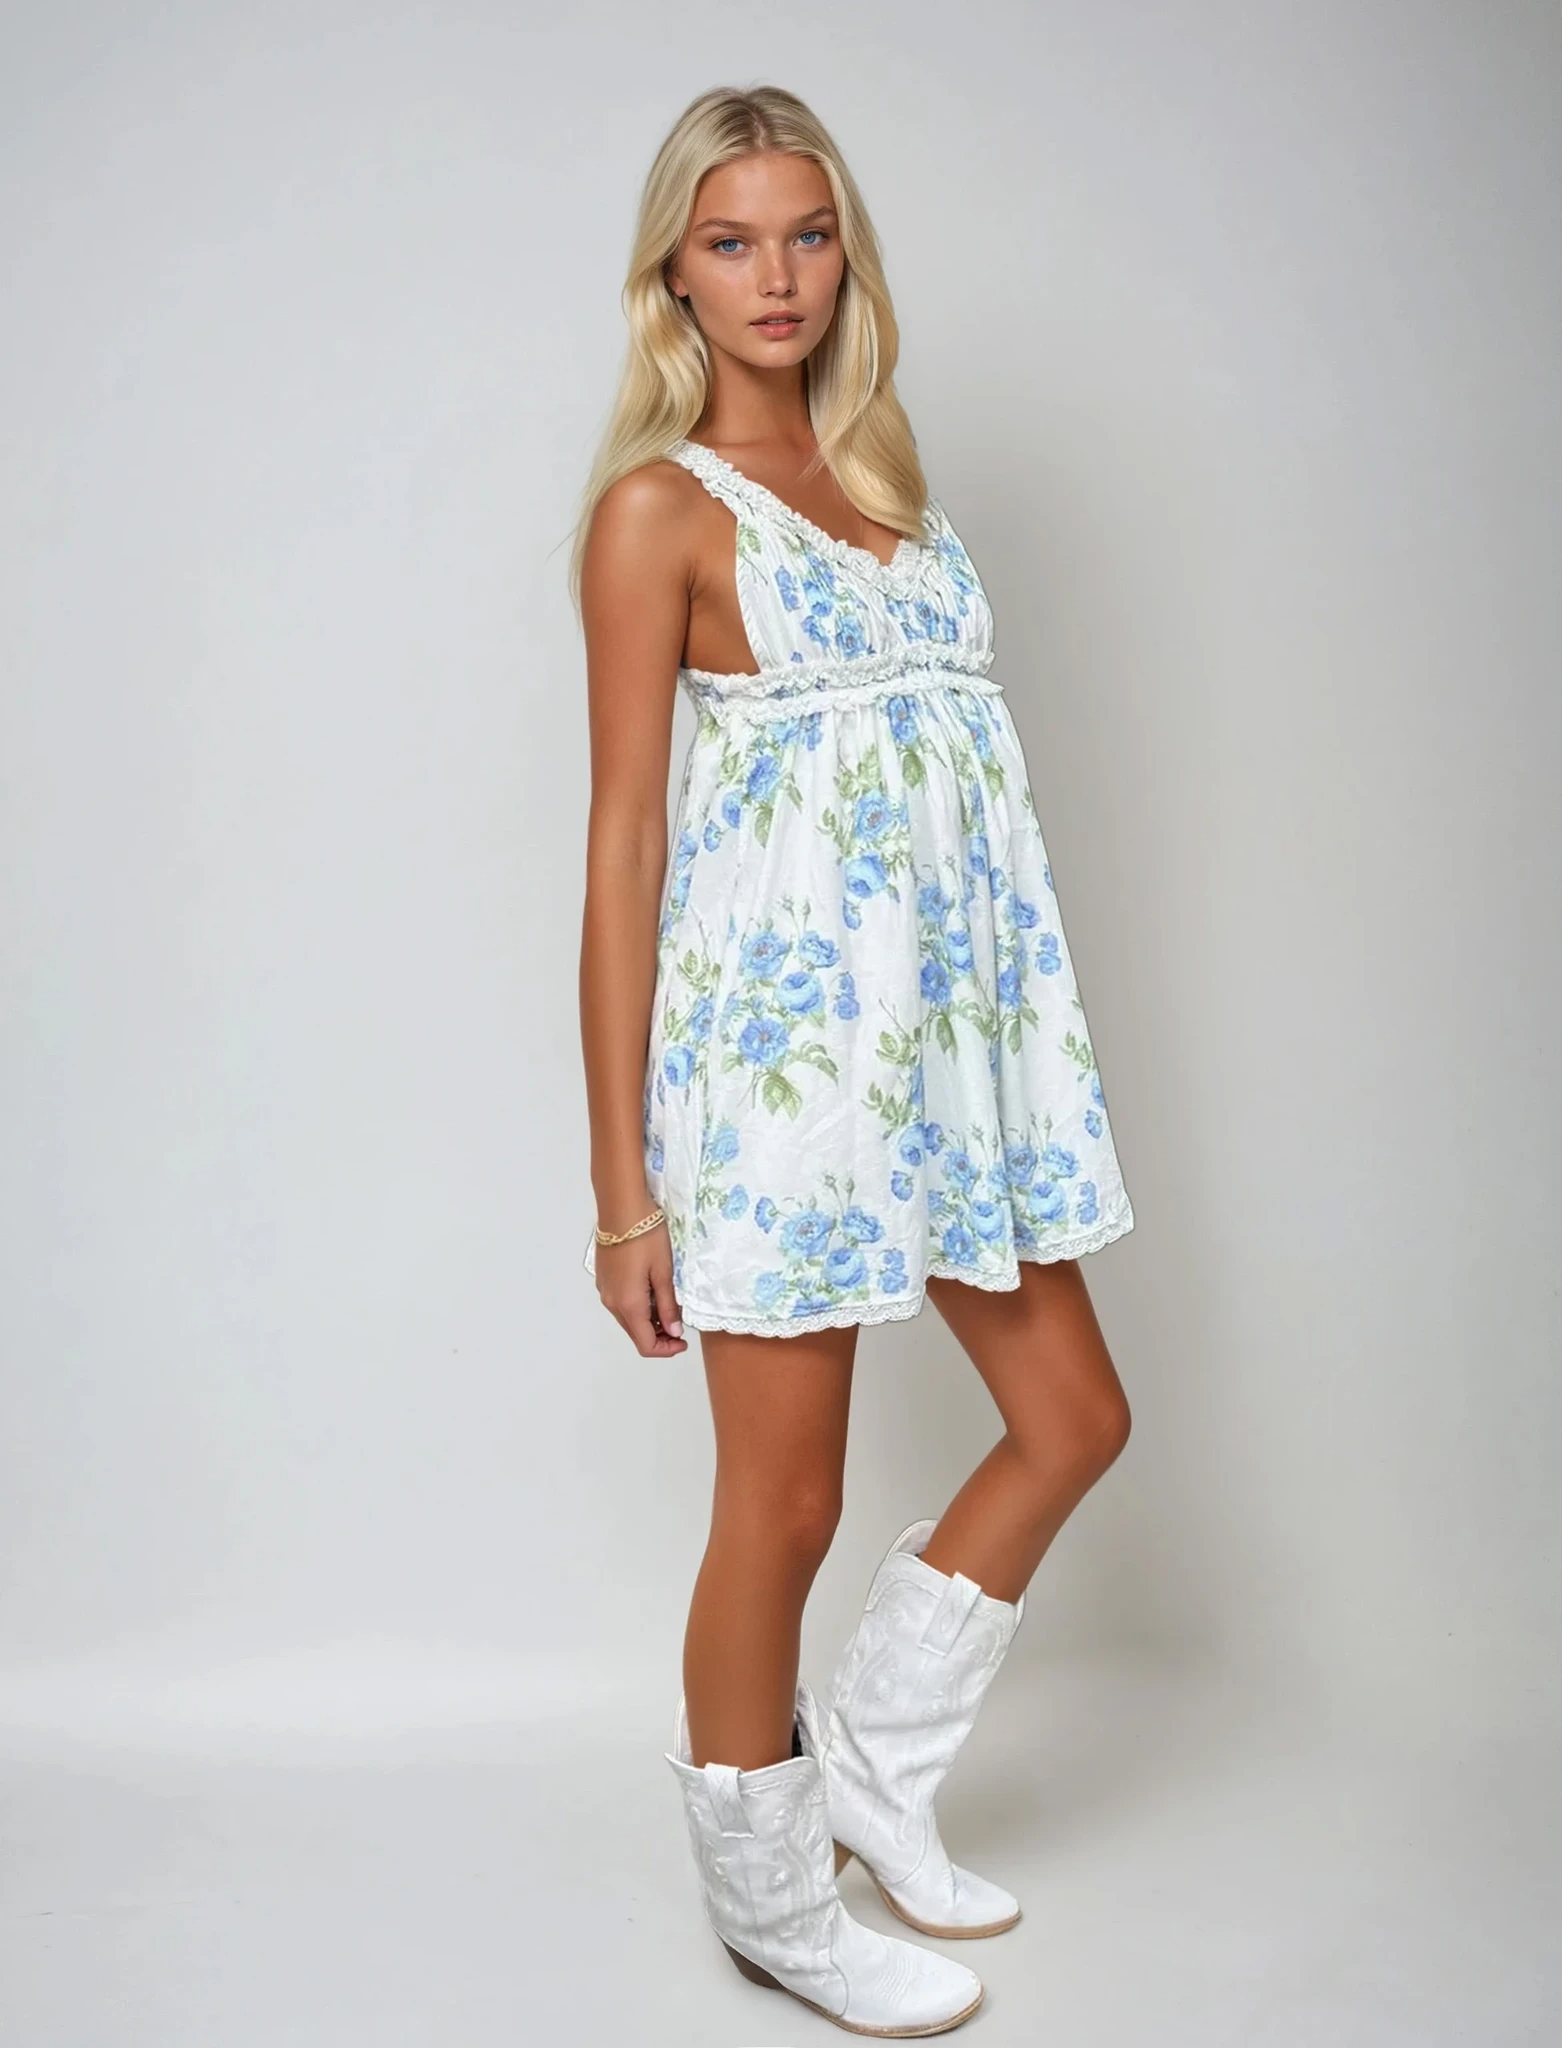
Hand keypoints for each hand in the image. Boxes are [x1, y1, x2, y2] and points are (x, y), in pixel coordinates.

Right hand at [594, 1219, 687, 1356]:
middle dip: (659, 1336)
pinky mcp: (604, 1279)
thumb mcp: (664, 1272)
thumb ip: (668, 1306)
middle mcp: (612, 1303)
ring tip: (669, 1304)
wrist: (621, 1207)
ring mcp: (605, 1291)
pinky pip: (621, 1303)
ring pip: (628, 1319)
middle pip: (635, 1334)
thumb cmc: (647, 1237)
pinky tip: (651, 1290)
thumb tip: (674, 1332)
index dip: (667, 1350)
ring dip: (648, 1321)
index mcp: (628, 1305)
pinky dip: (638, 1306)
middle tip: (680, 1323)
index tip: (684, 1341)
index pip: (646, 1345)